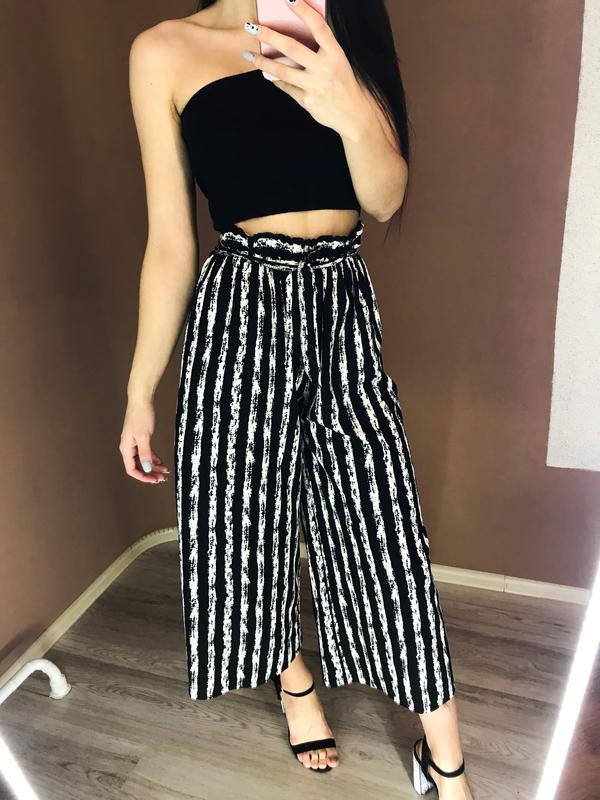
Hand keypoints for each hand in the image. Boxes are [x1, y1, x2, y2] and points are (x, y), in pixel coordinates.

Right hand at [119, 397, 169, 483]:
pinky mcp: (139, 438)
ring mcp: (133, 443)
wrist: (141, 400)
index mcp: (126, 448)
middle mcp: (128, 447)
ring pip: (143, 460)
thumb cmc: (141, 415)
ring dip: (153, 466)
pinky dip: (153, 458)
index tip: (154, 480)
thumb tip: (147, 468)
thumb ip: (145, 453)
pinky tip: (160, 461)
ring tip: (164, 471)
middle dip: (150, 473)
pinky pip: (145, 452)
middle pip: (138, 466)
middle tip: (162, 478)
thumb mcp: (144, 436)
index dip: (143, 477)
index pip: (132, 469)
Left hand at [242, 0, 369, 138]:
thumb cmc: (345, 84)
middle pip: (292, 48)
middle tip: (252, 27)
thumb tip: (297, 33)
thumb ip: (322, 49)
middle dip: (270, 36)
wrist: (355, 115)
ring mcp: (315, 86)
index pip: (319, 28)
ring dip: (263, 62)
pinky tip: (268, 74)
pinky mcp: (308, 101)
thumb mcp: (339, 62)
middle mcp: (325, 69)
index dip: (304, 12)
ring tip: (249, 55)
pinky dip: (277, 80)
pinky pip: (287, 88)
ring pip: (283, 71)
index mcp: (335, 54)